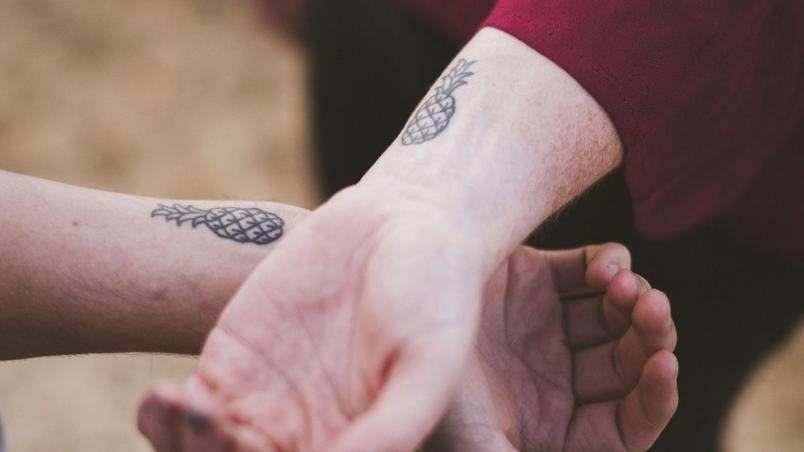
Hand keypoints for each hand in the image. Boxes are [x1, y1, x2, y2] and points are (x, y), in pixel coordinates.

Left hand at [138, 186, 488, 450]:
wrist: (402, 222)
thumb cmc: (436, 294)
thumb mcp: (430, 366)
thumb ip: (393, 429)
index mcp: (357, 448)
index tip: (268, 448)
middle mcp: (305, 435)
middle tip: (227, 433)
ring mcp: (264, 400)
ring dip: (186, 448)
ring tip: (199, 414)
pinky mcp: (234, 357)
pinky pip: (188, 406)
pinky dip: (166, 416)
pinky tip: (168, 398)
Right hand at [425, 243, 677, 451]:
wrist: (385, 308)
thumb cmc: (428, 384)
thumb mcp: (475, 442)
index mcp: (554, 421)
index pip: (627, 422)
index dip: (654, 397)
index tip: (664, 365)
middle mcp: (557, 375)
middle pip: (628, 362)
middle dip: (651, 337)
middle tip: (653, 308)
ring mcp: (548, 324)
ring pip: (617, 314)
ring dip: (635, 300)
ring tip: (627, 285)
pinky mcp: (537, 278)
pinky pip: (591, 269)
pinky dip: (611, 263)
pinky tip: (607, 265)